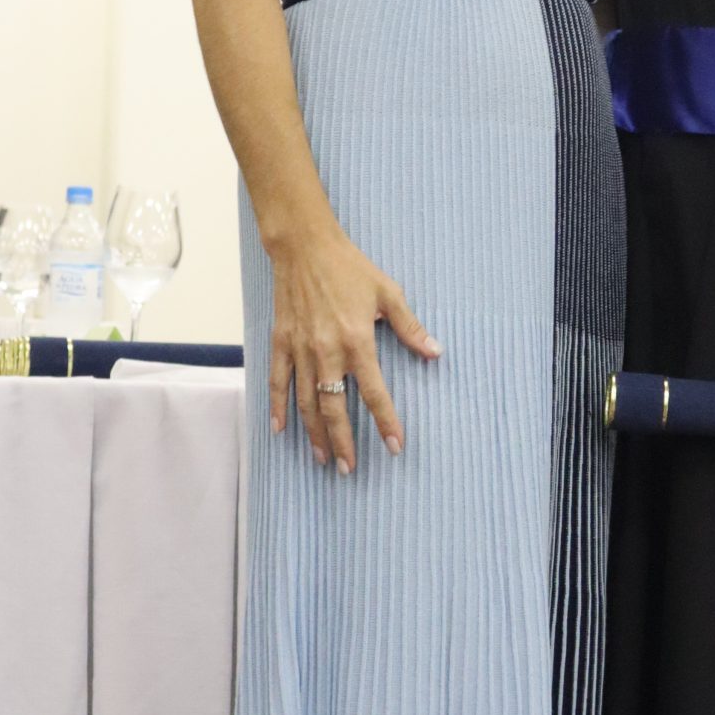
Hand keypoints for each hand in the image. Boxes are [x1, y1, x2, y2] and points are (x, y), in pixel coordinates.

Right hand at [269, 223, 440, 471]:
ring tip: (323, 458)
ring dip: (314, 433)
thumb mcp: (388, 293)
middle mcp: (327, 351)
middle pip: (335, 407)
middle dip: (343, 440)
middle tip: (349, 468)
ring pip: (306, 402)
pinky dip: (278, 407)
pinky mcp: (280, 342)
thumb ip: (411, 328)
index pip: (374, 392)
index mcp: (357, 341)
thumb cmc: (349, 268)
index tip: (395, 445)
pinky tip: (281, 429)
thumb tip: (436, 351)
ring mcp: (300, 349)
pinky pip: (279, 381)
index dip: (386, 421)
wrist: (304, 247)